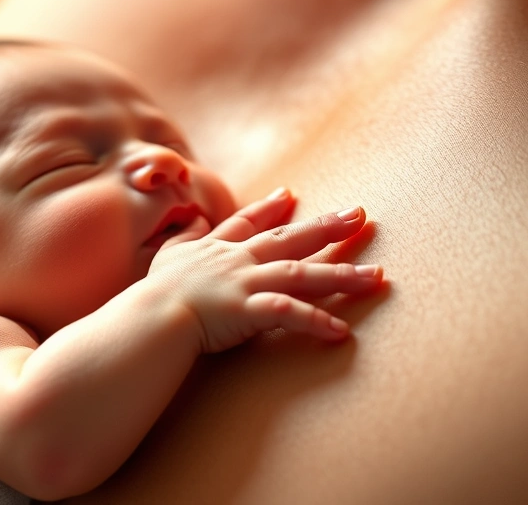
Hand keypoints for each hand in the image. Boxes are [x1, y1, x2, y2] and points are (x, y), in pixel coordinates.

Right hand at [146, 188, 382, 352]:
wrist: (151, 316)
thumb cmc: (156, 292)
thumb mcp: (167, 256)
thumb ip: (183, 237)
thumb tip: (191, 221)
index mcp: (220, 250)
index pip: (250, 222)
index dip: (271, 209)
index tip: (290, 195)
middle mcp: (240, 261)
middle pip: (291, 239)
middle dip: (328, 227)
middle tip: (360, 215)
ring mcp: (247, 284)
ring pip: (303, 274)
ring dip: (341, 275)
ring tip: (376, 277)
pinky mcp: (249, 310)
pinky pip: (289, 313)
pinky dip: (315, 321)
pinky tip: (341, 331)